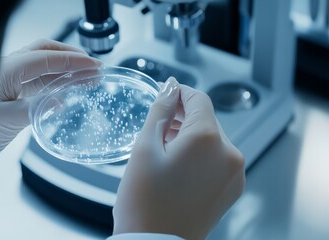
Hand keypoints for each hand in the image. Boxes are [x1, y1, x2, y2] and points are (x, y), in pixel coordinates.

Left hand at [0, 39, 101, 212]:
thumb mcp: (4, 122)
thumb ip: (34, 109)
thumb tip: (59, 101)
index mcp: (4, 71)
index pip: (45, 58)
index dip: (72, 61)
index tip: (94, 66)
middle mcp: (7, 72)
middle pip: (44, 53)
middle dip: (71, 57)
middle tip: (94, 67)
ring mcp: (10, 83)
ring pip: (43, 69)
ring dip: (66, 71)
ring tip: (88, 78)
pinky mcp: (12, 96)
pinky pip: (39, 84)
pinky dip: (57, 84)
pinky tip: (69, 91)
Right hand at [112, 77, 244, 239]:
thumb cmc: (144, 200)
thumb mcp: (145, 147)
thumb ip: (161, 111)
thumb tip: (170, 88)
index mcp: (208, 139)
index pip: (198, 99)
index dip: (179, 93)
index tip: (165, 93)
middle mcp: (229, 154)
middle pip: (207, 119)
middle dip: (183, 117)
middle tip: (159, 123)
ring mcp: (234, 173)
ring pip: (212, 139)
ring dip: (191, 136)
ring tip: (165, 147)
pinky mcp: (232, 188)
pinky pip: (217, 159)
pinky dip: (200, 155)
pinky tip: (179, 163)